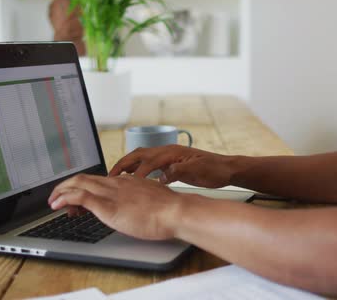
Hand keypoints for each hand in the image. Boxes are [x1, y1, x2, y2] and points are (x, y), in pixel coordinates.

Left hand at [48, 174, 189, 239]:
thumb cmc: (169, 210)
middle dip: (65, 187)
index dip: (81, 186)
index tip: (76, 198)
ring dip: (61, 192)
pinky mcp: (108, 205)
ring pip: (78, 184)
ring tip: (52, 202)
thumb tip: (138, 207)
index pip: (97, 179)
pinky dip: (65, 198)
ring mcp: (111, 193)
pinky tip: (57, 204)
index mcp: (126, 182)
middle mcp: (116, 183)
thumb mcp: (151, 200)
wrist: (176, 211)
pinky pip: (80, 197)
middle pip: (83, 178)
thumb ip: (140, 200)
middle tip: (57, 198)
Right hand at [109, 145, 234, 187]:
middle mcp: (168, 151)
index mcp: (173, 153)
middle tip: (109, 176)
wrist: (227, 168)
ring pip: (142, 157)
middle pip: (138, 155)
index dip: (136, 173)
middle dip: (122, 164)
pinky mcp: (171, 162)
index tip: (125, 185)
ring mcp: (169, 156)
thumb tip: (162, 176)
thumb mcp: (198, 172)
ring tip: (115, 177)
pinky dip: (138, 169)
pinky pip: (149, 163)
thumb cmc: (215, 170)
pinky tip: (133, 179)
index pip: (148, 162)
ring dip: (128, 165)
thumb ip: (179, 172)